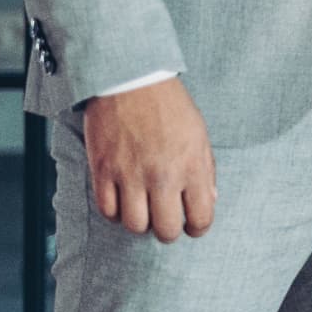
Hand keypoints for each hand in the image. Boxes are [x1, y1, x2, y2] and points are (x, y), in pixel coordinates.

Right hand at [84, 76, 215, 240]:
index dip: (198, 228)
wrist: (132, 80)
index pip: (201, 217)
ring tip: (143, 209)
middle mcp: (163, 175)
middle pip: (165, 230)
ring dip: (140, 223)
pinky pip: (108, 211)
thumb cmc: (170, 106)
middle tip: (165, 220)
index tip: (192, 226)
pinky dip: (116, 212)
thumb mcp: (199, 134)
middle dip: (168, 231)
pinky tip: (123, 200)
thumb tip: (209, 202)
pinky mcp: (103, 171)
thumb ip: (205, 170)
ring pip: (135, 226)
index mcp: (192, 166)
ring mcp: (131, 175)